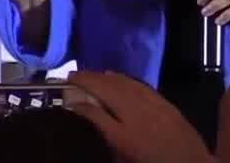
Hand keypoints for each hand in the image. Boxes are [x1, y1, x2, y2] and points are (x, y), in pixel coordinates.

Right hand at [68, 70, 214, 162]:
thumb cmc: (152, 161)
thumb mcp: (122, 151)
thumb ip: (102, 128)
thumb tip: (81, 109)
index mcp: (123, 130)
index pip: (96, 104)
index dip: (81, 95)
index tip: (65, 85)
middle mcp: (136, 111)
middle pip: (109, 88)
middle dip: (90, 79)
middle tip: (74, 76)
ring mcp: (152, 104)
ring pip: (125, 84)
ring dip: (106, 77)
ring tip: (92, 75)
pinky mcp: (164, 103)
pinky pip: (140, 85)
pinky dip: (125, 79)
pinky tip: (118, 78)